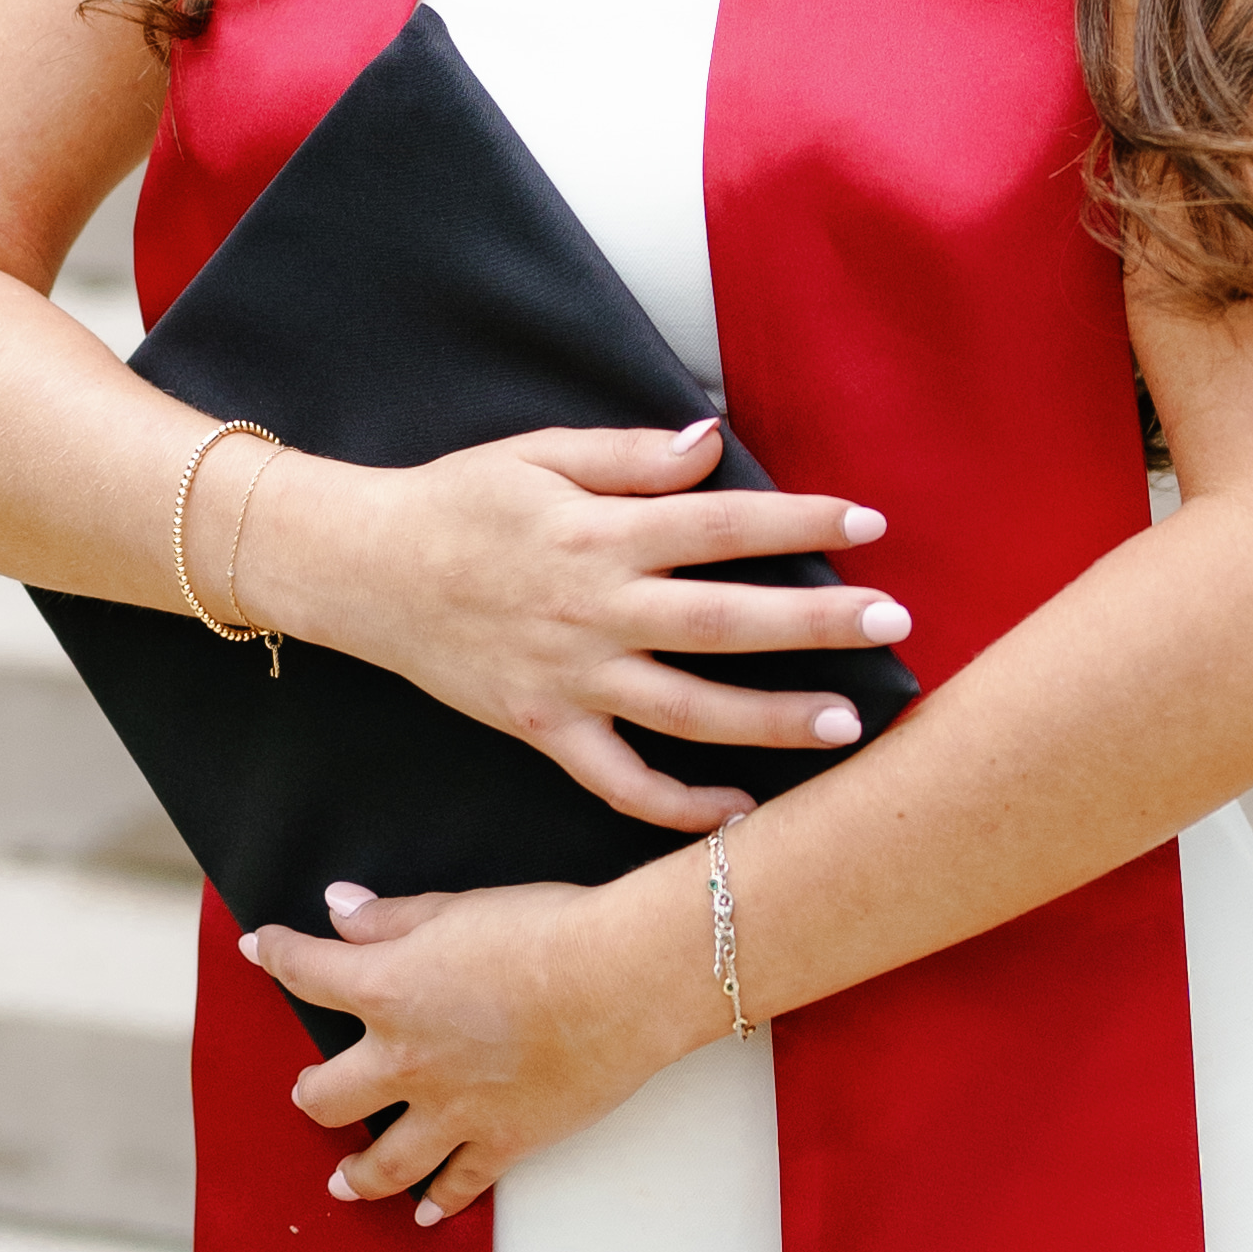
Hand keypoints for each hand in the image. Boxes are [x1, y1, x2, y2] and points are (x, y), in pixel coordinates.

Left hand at [241, 871, 705, 1223]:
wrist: (621, 980)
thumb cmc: (548, 931)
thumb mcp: (458, 908)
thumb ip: (392, 918)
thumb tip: (340, 908)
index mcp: (387, 990)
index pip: (307, 972)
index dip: (275, 954)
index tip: (258, 947)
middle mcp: (406, 1060)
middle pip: (324, 1095)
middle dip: (308, 1092)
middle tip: (306, 1090)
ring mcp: (451, 1112)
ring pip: (381, 1163)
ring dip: (354, 1173)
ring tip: (341, 1181)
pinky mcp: (503, 1142)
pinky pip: (459, 1186)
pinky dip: (439, 1204)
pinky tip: (425, 1213)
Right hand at [247, 415, 908, 831]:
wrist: (361, 569)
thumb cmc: (458, 500)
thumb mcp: (539, 454)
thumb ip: (631, 456)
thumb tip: (712, 445)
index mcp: (598, 535)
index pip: (721, 526)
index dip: (801, 520)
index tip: (871, 521)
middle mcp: (592, 611)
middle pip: (724, 622)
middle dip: (815, 622)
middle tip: (892, 622)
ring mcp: (568, 679)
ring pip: (688, 711)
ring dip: (772, 721)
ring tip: (848, 723)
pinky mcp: (540, 729)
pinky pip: (619, 782)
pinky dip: (679, 803)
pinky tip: (740, 806)